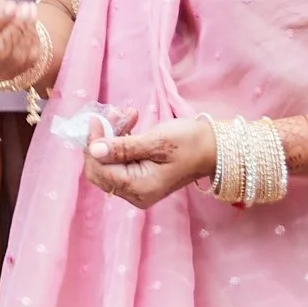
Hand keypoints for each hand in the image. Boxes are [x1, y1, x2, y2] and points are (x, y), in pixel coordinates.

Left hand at [83, 116, 216, 210]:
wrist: (214, 147)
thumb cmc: (190, 144)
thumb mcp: (156, 142)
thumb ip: (123, 147)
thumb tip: (94, 150)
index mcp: (138, 188)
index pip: (99, 171)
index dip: (93, 145)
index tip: (97, 119)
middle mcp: (134, 193)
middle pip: (100, 167)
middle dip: (101, 139)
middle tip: (112, 114)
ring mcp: (136, 186)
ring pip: (109, 160)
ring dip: (112, 134)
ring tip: (125, 114)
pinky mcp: (139, 175)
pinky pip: (120, 158)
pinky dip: (121, 139)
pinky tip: (131, 120)